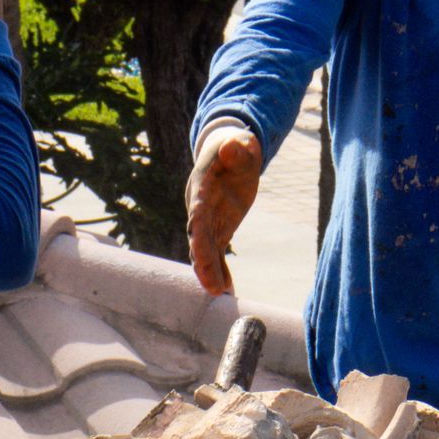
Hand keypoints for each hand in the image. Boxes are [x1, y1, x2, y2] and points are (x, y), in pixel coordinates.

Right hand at [186, 123, 262, 296]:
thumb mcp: (240, 144)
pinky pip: (217, 252)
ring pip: (205, 249)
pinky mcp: (219, 228)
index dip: (198, 233)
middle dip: (203, 262)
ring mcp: (208, 220)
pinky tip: (227, 290)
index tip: (199, 251)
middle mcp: (200, 208)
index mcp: (202, 188)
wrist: (228, 151)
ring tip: (219, 293)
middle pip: (198, 238)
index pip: (198, 213)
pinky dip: (221, 270)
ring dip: (210, 271)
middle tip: (211, 286)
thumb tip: (233, 146)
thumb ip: (237, 148)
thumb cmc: (235, 146)